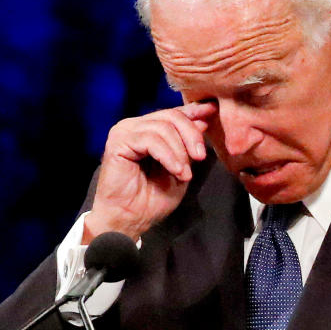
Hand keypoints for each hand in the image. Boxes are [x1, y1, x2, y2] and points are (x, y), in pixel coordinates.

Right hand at [83, 101, 216, 242]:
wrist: (130, 219)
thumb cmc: (151, 199)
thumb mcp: (180, 168)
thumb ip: (187, 146)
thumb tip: (202, 121)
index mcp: (149, 130)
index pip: (174, 113)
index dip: (194, 110)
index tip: (212, 110)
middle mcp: (135, 126)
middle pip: (172, 116)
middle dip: (191, 136)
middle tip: (201, 157)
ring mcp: (125, 132)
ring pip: (163, 127)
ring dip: (179, 152)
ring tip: (184, 174)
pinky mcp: (118, 142)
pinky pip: (150, 140)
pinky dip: (168, 156)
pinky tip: (175, 171)